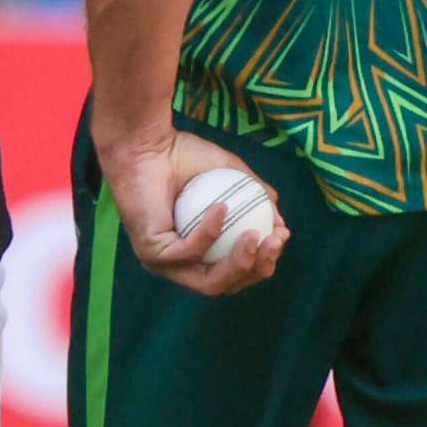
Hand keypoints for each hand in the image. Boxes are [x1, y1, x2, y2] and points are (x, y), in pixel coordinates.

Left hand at [105, 126, 286, 296]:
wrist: (145, 143)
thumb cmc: (182, 156)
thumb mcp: (232, 177)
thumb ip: (255, 199)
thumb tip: (280, 223)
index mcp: (194, 253)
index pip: (233, 272)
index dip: (262, 261)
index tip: (282, 235)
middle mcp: (177, 264)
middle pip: (225, 284)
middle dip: (257, 269)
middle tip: (274, 240)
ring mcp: (161, 262)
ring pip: (209, 282)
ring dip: (240, 263)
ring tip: (256, 236)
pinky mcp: (151, 251)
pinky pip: (188, 251)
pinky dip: (209, 232)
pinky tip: (222, 209)